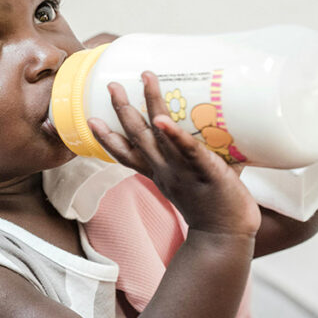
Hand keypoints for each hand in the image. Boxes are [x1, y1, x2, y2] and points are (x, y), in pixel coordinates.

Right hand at [89, 72, 260, 235]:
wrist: (226, 238)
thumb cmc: (216, 209)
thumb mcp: (197, 180)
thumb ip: (205, 156)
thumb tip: (225, 127)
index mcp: (159, 173)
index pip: (127, 154)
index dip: (107, 137)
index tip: (92, 120)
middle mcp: (164, 170)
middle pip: (137, 136)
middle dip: (123, 108)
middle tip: (112, 85)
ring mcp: (182, 170)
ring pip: (159, 134)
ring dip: (150, 105)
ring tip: (144, 79)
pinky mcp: (205, 172)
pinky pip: (187, 151)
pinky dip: (175, 135)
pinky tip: (164, 120)